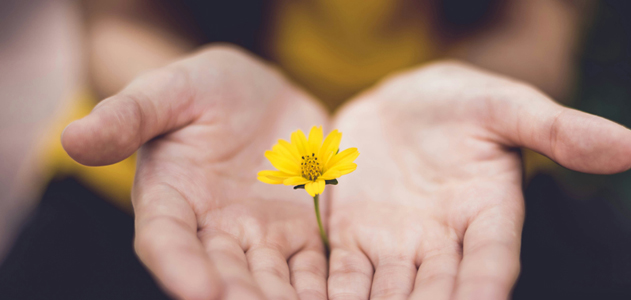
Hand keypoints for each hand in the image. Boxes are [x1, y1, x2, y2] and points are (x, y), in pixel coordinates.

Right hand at [62, 45, 328, 299]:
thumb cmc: (203, 89)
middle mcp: (212, 230)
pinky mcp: (300, 234)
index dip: (179, 267)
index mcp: (170, 199)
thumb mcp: (169, 91)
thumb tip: (72, 138)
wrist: (257, 94)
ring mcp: (259, 237)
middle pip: (223, 275)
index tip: (201, 291)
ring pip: (270, 282)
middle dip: (241, 298)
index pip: (166, 240)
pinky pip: (312, 269)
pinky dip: (322, 290)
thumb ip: (130, 115)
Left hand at [326, 61, 630, 299]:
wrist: (402, 104)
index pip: (491, 263)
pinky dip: (333, 298)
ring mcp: (397, 246)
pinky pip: (344, 277)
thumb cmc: (463, 102)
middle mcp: (445, 243)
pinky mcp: (355, 240)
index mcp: (489, 214)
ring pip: (388, 296)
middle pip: (437, 294)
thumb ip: (557, 129)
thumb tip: (630, 146)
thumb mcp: (507, 105)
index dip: (484, 289)